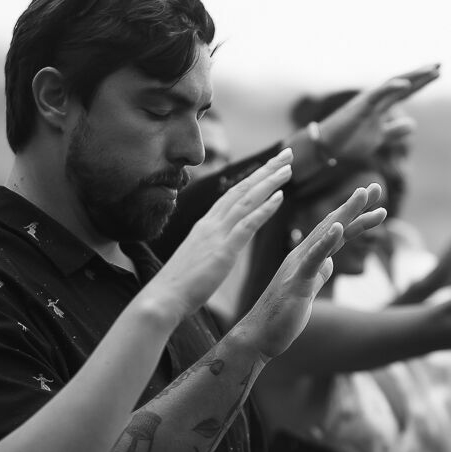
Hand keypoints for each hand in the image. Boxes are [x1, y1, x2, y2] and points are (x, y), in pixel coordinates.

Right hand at [148, 150, 292, 319]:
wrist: (162, 298)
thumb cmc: (177, 287)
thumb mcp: (196, 260)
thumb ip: (208, 249)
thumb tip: (215, 249)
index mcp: (205, 226)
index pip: (232, 195)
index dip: (252, 179)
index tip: (269, 166)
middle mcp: (210, 224)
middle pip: (242, 189)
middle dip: (266, 170)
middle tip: (287, 153)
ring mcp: (216, 235)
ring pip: (247, 201)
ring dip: (269, 182)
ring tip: (288, 168)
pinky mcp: (223, 251)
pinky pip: (247, 224)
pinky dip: (265, 208)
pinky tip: (281, 196)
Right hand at [234, 184, 386, 357]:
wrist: (259, 335)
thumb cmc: (283, 314)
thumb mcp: (308, 288)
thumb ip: (318, 272)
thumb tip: (330, 263)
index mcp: (308, 256)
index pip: (336, 231)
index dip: (356, 215)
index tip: (377, 202)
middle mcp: (302, 255)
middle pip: (334, 224)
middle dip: (356, 205)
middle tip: (378, 186)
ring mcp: (298, 266)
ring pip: (325, 234)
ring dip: (346, 213)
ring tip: (364, 194)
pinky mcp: (296, 281)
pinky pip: (313, 259)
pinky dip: (326, 242)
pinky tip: (339, 228)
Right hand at [318, 64, 439, 163]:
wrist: (327, 147)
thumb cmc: (349, 142)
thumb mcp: (378, 139)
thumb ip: (394, 131)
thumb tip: (413, 123)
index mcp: (382, 106)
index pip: (406, 90)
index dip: (421, 82)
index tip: (438, 72)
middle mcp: (377, 98)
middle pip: (403, 82)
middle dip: (421, 74)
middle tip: (440, 64)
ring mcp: (369, 100)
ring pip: (393, 83)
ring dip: (413, 77)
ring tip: (431, 70)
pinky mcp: (360, 106)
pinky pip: (378, 94)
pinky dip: (392, 87)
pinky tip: (406, 84)